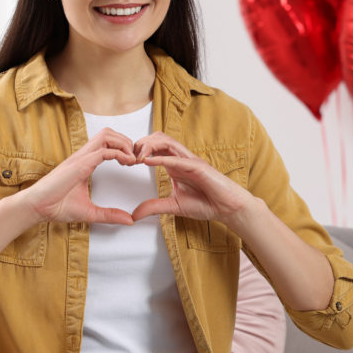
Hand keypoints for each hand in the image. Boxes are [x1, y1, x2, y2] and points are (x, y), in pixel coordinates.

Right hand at [15, 128, 137, 226]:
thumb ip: (109, 215)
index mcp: (85, 162)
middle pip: (108, 133)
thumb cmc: (56, 207)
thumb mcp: (90, 212)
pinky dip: (119, 153)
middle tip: (135, 158)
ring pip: (106, 136)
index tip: (132, 163)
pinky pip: (103, 151)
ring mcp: (80, 158)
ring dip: (123, 143)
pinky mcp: (79, 164)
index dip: (123, 148)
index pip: (107, 142)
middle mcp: (83, 156)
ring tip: (131, 159)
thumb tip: (129, 220)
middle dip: (126, 141)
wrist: (37, 208)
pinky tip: (127, 163)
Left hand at [130, 132, 255, 223]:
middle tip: (127, 158)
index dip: (137, 150)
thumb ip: (153, 207)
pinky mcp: (199, 167)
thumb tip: (134, 214)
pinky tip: (148, 161)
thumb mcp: (173, 206)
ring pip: (167, 142)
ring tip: (136, 158)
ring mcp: (190, 161)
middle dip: (139, 144)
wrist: (227, 209)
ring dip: (149, 146)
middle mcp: (181, 159)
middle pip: (158, 138)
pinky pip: (178, 159)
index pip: (154, 147)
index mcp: (174, 164)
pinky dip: (162, 158)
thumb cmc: (205, 203)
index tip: (125, 162)